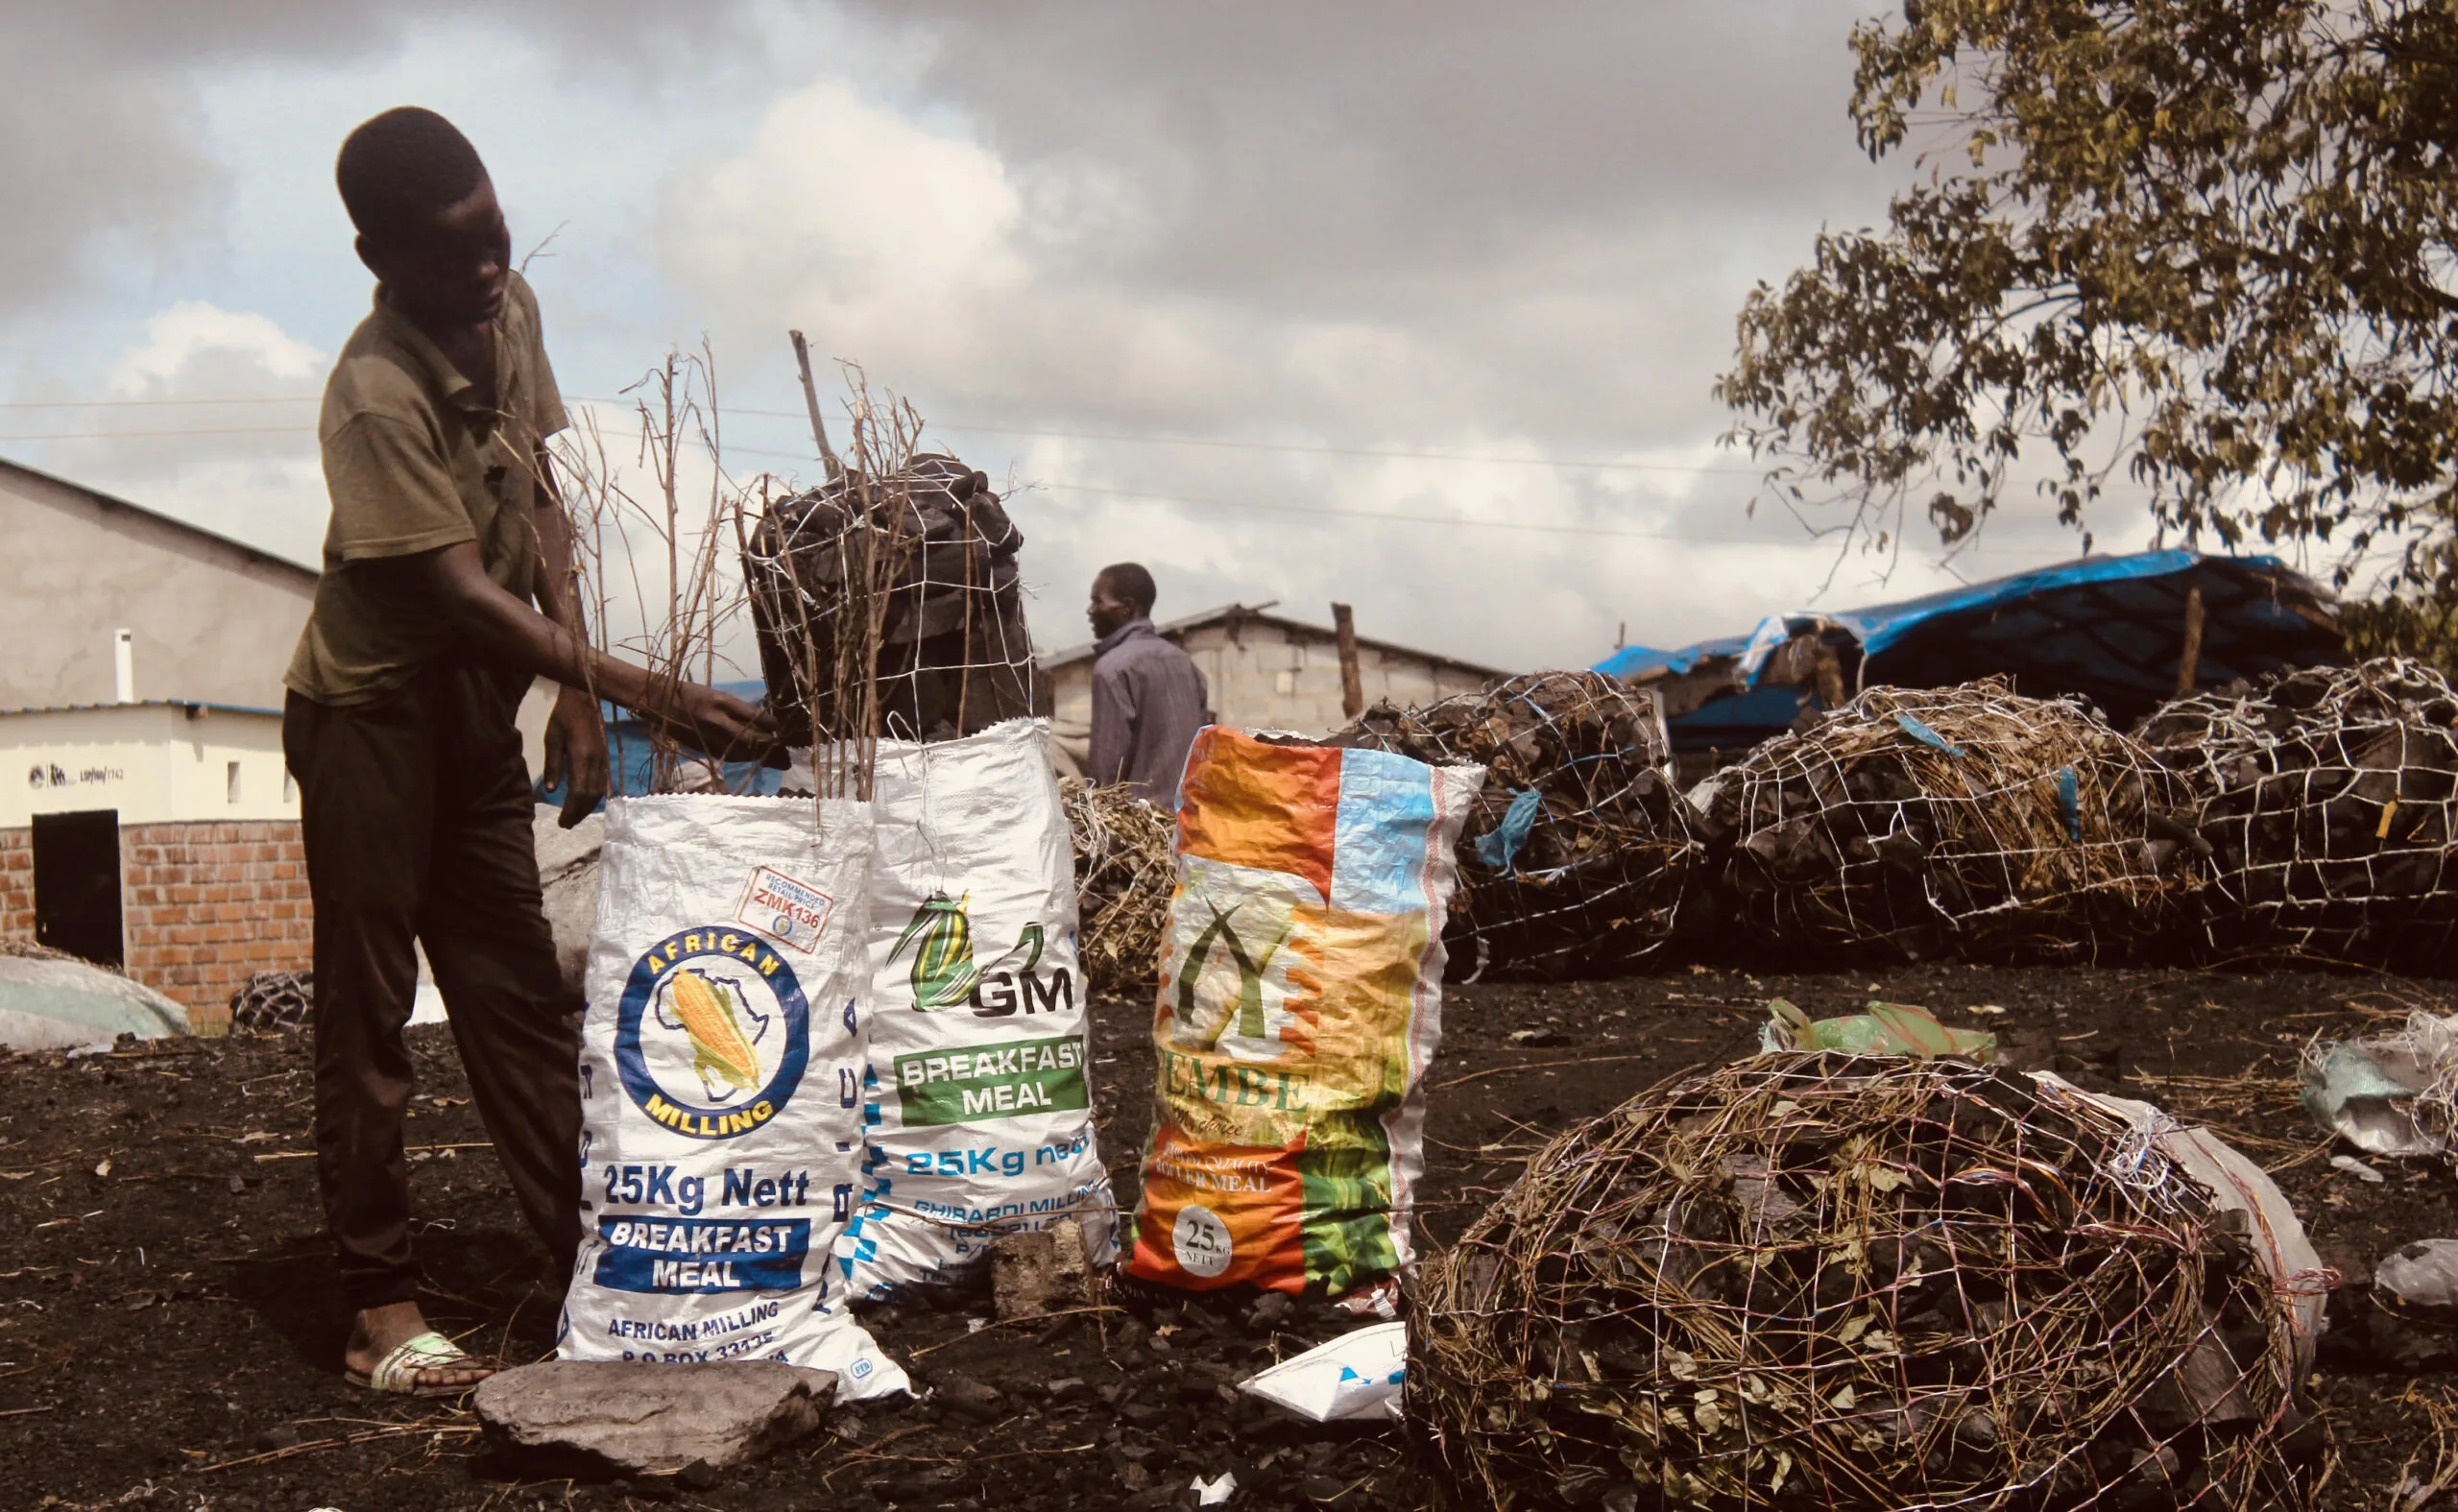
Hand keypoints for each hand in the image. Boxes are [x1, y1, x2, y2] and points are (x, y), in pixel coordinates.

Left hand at [544, 685, 610, 827]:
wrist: (586, 698)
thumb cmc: (564, 716)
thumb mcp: (552, 739)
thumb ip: (553, 765)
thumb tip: (551, 790)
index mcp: (582, 757)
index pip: (579, 791)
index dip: (571, 810)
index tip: (562, 822)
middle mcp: (597, 761)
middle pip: (590, 796)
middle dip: (579, 813)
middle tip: (566, 825)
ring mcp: (604, 760)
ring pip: (599, 792)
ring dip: (587, 808)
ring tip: (575, 817)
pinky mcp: (606, 758)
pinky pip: (603, 784)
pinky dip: (595, 797)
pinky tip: (586, 802)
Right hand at [656, 682, 776, 764]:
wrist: (657, 700)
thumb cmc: (690, 693)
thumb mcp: (716, 695)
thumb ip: (738, 710)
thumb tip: (765, 722)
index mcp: (721, 701)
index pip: (754, 716)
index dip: (771, 726)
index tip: (783, 729)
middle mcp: (716, 720)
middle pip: (750, 739)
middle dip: (772, 748)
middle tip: (788, 756)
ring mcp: (707, 736)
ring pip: (740, 752)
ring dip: (761, 758)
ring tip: (779, 762)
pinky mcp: (701, 748)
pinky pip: (727, 756)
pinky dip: (744, 759)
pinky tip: (755, 761)